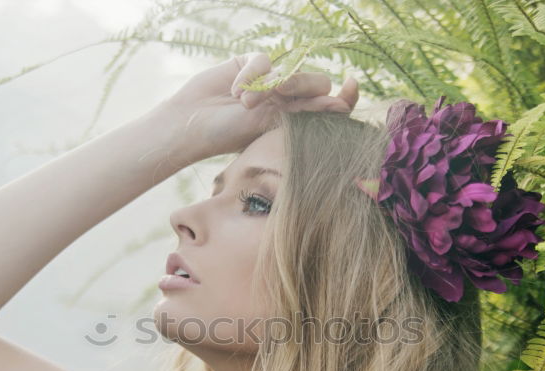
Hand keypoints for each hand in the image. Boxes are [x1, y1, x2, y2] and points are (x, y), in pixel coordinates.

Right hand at [154, 51, 358, 162]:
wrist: (192, 124)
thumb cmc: (228, 136)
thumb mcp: (271, 126)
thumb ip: (305, 114)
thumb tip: (341, 104)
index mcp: (295, 120)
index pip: (330, 105)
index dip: (345, 95)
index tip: (352, 84)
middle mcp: (286, 100)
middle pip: (316, 83)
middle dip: (302, 86)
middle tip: (280, 95)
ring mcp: (269, 80)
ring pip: (292, 69)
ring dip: (271, 84)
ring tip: (246, 102)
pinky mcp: (250, 64)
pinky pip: (264, 60)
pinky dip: (252, 76)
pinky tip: (236, 91)